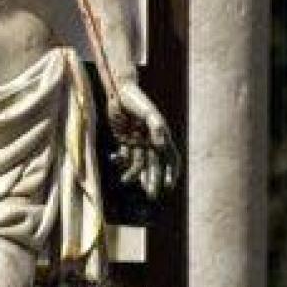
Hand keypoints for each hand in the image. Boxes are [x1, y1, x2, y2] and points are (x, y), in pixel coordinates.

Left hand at [105, 82, 180, 202]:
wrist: (119, 92)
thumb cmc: (136, 100)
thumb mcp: (148, 112)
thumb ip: (157, 127)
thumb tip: (162, 144)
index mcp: (161, 136)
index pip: (171, 159)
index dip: (172, 172)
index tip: (170, 186)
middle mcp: (151, 141)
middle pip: (154, 165)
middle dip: (153, 180)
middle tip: (151, 194)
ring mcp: (138, 142)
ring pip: (138, 163)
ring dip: (133, 173)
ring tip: (126, 181)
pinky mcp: (125, 140)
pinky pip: (124, 155)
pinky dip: (119, 159)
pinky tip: (114, 159)